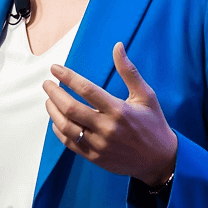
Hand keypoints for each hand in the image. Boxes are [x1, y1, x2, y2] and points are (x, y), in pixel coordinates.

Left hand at [43, 42, 176, 186]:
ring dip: (53, 111)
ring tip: (49, 100)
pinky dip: (58, 130)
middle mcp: (107, 128)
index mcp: (119, 110)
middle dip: (54, 93)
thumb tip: (118, 46)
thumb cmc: (153, 124)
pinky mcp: (95, 157)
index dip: (68, 77)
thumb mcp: (146, 95)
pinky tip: (56, 120)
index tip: (55, 68)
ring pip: (66, 126)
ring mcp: (99, 144)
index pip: (87, 89)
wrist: (160, 160)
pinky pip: (69, 143)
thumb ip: (129, 71)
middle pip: (71, 108)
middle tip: (47, 83)